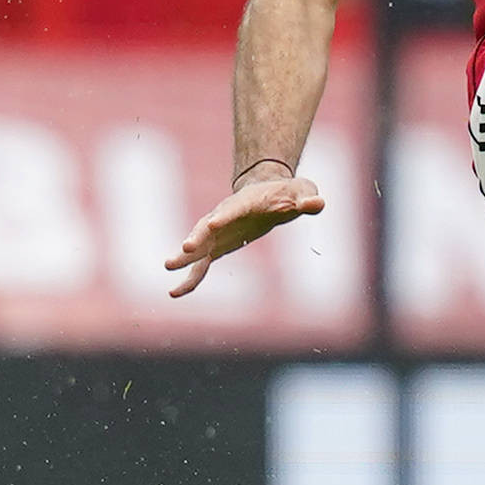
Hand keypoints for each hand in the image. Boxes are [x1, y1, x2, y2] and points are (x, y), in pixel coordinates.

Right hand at [164, 172, 323, 296]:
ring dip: (184, 256)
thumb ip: (308, 199)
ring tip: (168, 266)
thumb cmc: (289, 192)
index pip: (233, 208)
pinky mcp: (217, 246)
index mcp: (246, 202)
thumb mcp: (303, 191)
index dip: (224, 216)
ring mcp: (218, 232)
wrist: (269, 190)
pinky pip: (200, 264)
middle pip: (207, 226)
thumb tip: (317, 203)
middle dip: (197, 236)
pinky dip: (189, 278)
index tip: (212, 223)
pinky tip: (175, 293)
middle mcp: (225, 216)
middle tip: (184, 248)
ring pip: (198, 245)